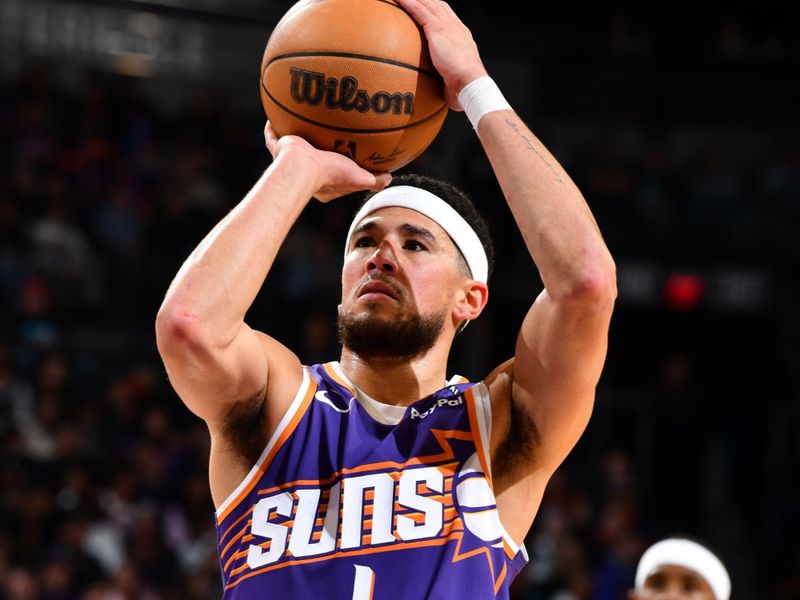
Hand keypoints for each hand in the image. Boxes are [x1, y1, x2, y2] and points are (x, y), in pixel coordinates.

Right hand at [264, 122, 390, 201]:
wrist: (302, 168)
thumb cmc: (330, 175)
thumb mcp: (359, 179)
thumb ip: (374, 180)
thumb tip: (388, 177)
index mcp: (322, 183)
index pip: (333, 174)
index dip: (340, 167)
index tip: (346, 157)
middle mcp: (305, 172)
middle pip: (312, 158)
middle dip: (318, 150)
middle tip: (325, 137)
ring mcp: (290, 160)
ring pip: (292, 147)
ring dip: (296, 136)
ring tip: (301, 122)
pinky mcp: (280, 148)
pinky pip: (273, 136)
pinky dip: (273, 128)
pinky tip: (275, 117)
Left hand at [394, 0, 487, 108]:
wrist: (470, 83)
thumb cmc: (464, 89)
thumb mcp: (455, 81)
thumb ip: (447, 81)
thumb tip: (441, 95)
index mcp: (462, 37)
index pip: (448, 18)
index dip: (437, 10)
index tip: (427, 9)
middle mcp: (456, 27)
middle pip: (438, 5)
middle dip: (426, 0)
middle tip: (410, 1)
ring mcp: (448, 26)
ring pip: (428, 4)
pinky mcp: (438, 29)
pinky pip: (419, 10)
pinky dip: (407, 3)